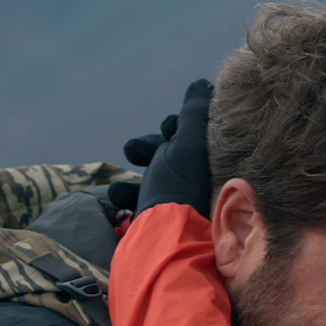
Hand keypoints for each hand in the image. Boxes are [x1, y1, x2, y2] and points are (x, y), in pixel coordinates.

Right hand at [108, 80, 213, 217]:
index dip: (176, 127)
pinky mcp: (162, 222)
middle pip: (169, 154)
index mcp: (209, 164)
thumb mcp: (188, 143)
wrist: (166, 242)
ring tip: (119, 185)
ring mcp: (180, 204)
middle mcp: (199, 183)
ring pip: (152, 178)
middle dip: (147, 148)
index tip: (168, 129)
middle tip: (133, 152)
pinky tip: (116, 197)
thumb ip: (195, 112)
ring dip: (132, 176)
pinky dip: (127, 196)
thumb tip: (203, 84)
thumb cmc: (180, 187)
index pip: (193, 136)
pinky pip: (141, 202)